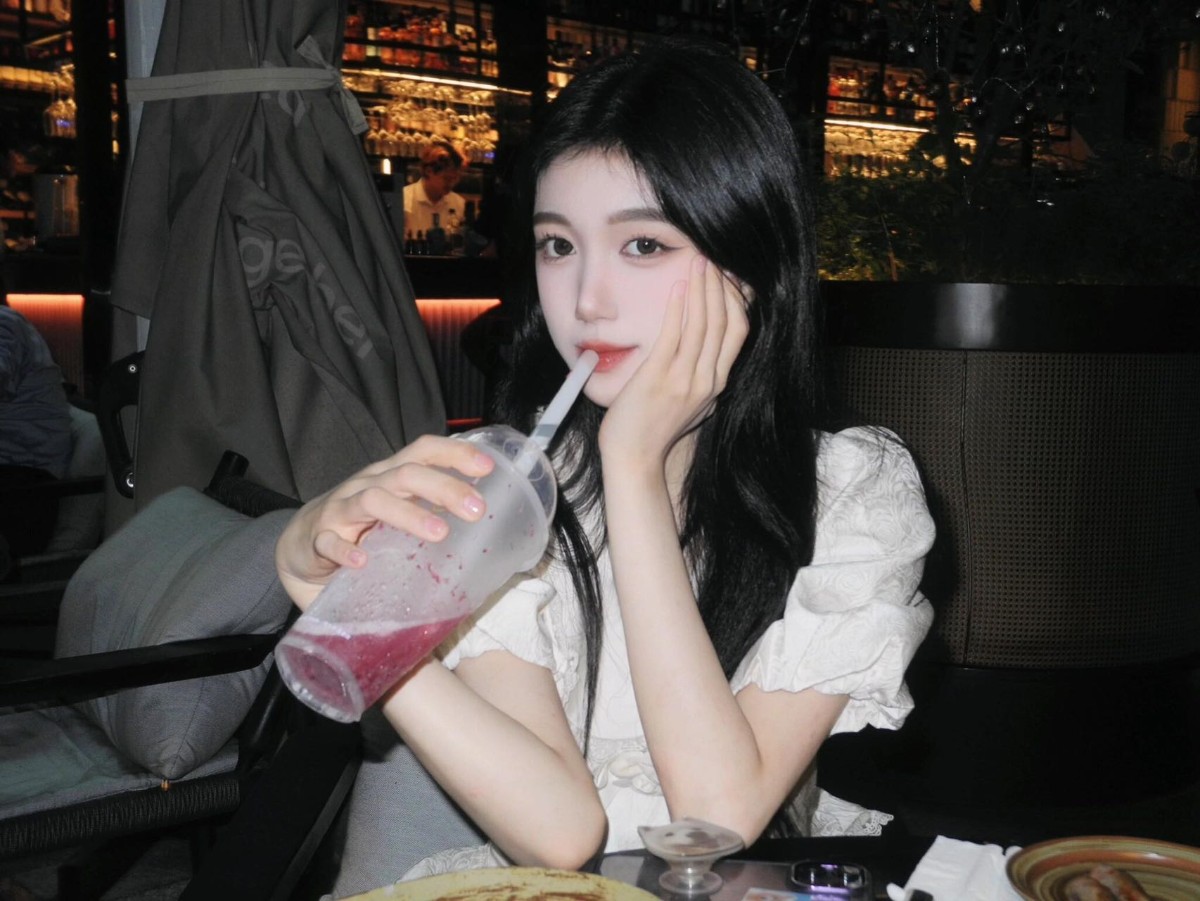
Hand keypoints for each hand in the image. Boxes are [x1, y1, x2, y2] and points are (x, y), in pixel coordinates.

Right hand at [275, 435, 494, 608]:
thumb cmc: (360, 526)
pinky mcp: (318, 540)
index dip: (454, 453)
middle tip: (477, 510)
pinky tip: (362, 562)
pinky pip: (329, 542)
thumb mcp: (396, 509)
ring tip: (439, 534)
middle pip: (406, 474)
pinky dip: (345, 551)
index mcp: (389, 475)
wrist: (300, 546)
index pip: (423, 450)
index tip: (488, 467)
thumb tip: (478, 511)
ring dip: (408, 514)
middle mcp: (367, 484)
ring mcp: (341, 510)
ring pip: (373, 501)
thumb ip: (429, 506)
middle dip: (444, 487)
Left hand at [598, 254, 748, 471]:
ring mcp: (684, 379)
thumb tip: (705, 353)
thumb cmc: (654, 430)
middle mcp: (707, 380)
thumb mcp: (692, 405)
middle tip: (713, 259)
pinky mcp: (658, 378)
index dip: (736, 300)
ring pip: (703, 325)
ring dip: (702, 289)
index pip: (738, 333)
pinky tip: (678, 288)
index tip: (729, 276)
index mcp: (717, 384)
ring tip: (699, 263)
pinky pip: (673, 336)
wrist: (635, 458)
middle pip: (724, 323)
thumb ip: (702, 379)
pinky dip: (678, 309)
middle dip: (720, 287)